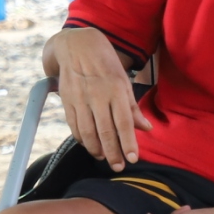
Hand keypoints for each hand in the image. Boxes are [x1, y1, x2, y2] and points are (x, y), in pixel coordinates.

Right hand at [46, 27, 150, 171]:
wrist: (76, 47)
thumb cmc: (105, 65)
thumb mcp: (123, 82)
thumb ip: (133, 107)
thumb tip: (146, 128)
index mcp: (115, 90)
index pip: (123, 122)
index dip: (127, 142)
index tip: (132, 158)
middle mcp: (97, 96)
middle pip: (104, 131)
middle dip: (112, 152)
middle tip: (118, 167)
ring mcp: (80, 99)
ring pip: (87, 131)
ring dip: (95, 149)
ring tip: (103, 158)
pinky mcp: (67, 101)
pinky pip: (73, 125)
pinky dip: (81, 139)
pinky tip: (89, 145)